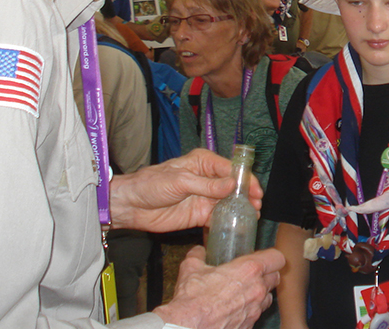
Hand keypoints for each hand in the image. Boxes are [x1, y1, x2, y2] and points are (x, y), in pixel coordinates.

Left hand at [110, 149, 263, 231]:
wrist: (131, 205)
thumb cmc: (152, 185)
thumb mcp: (180, 181)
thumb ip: (207, 185)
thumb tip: (231, 185)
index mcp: (203, 163)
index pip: (230, 169)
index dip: (244, 179)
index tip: (256, 190)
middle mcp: (207, 178)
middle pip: (233, 186)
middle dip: (246, 194)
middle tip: (258, 206)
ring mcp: (204, 197)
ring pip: (228, 202)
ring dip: (240, 208)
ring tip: (253, 216)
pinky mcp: (199, 214)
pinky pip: (217, 217)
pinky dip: (228, 221)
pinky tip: (238, 226)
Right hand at [153, 245, 284, 328]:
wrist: (187, 328)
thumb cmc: (192, 300)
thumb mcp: (191, 269)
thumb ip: (198, 255)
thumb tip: (198, 251)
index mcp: (249, 270)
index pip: (277, 258)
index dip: (272, 257)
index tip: (264, 257)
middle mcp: (257, 290)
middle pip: (276, 278)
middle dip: (267, 275)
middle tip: (253, 274)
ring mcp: (255, 310)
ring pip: (268, 298)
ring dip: (261, 294)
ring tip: (244, 292)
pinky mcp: (249, 326)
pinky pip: (256, 315)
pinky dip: (249, 311)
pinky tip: (235, 309)